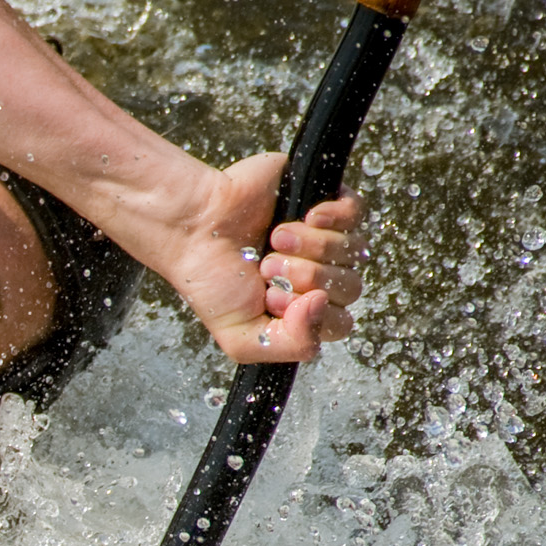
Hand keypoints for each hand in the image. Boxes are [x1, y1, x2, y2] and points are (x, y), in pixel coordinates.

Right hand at [163, 153, 365, 362]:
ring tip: (275, 239)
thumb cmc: (208, 279)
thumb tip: (323, 306)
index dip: (311, 314)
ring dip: (314, 248)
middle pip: (349, 286)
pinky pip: (355, 212)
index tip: (272, 298)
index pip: (338, 321)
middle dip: (307, 278)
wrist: (190, 227)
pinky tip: (306, 218)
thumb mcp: (241, 336)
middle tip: (267, 267)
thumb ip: (289, 345)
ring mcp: (323, 237)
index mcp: (301, 308)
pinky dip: (334, 218)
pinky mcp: (323, 200)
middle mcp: (317, 273)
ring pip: (354, 251)